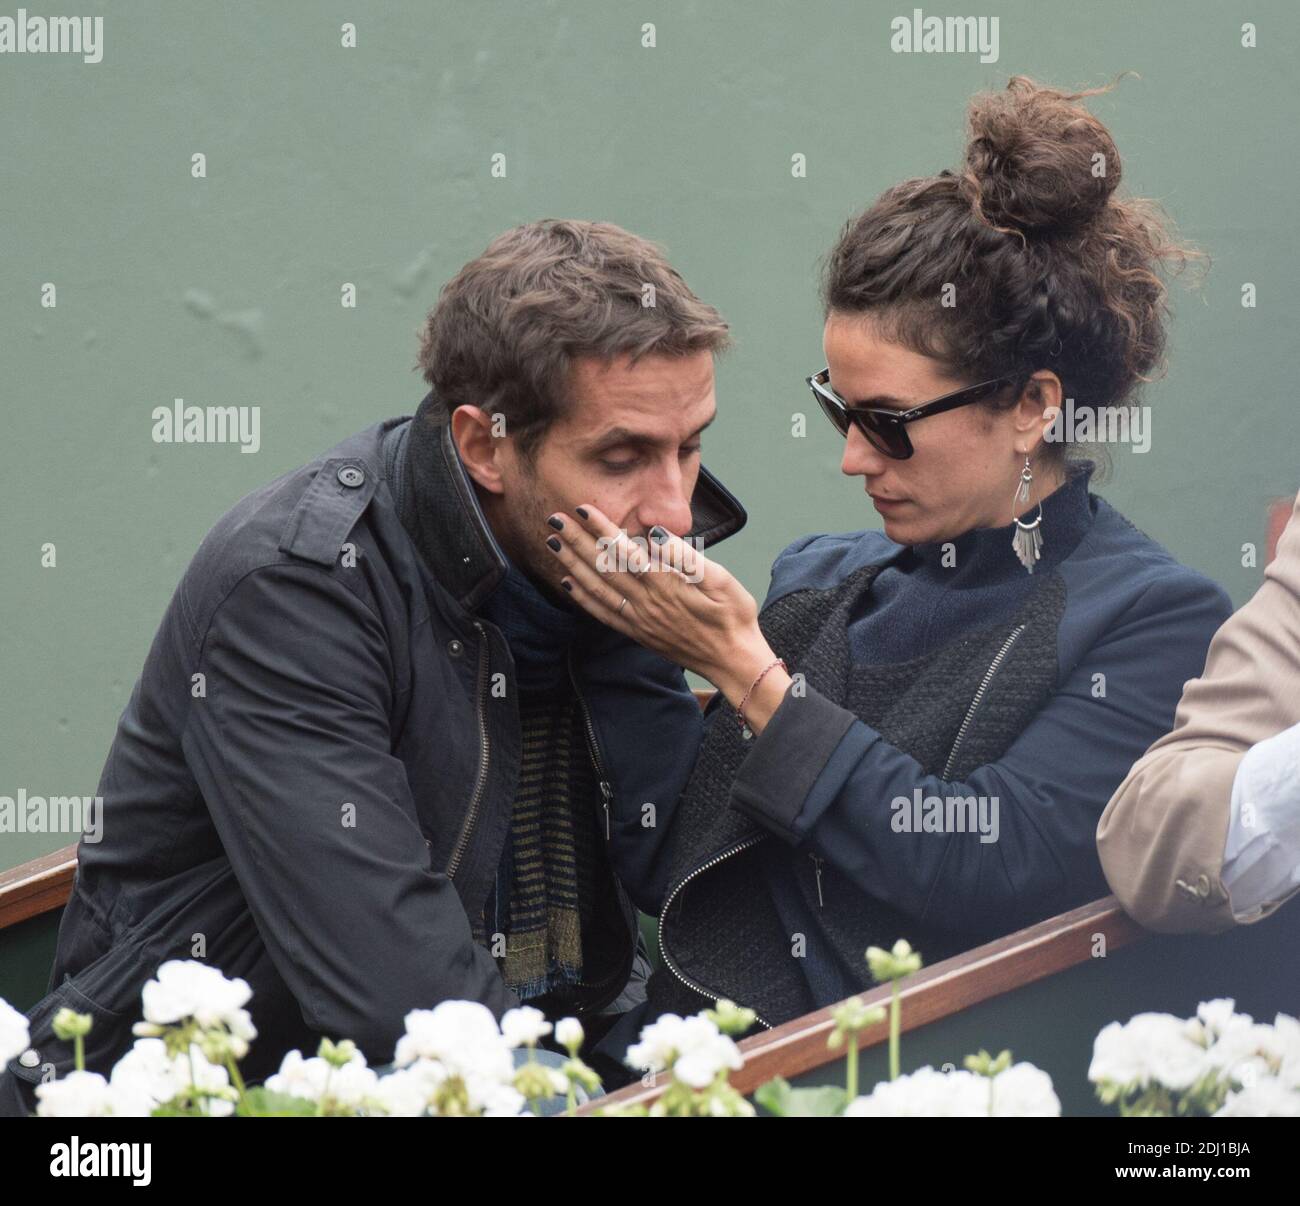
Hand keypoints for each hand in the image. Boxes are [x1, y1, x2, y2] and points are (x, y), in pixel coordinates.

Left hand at [543, 505, 789, 729]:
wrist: (733, 661)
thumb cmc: (733, 616)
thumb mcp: (721, 580)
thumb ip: (685, 557)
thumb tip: (655, 534)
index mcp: (666, 585)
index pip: (625, 551)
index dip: (602, 528)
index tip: (584, 508)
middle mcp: (646, 603)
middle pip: (603, 567)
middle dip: (577, 540)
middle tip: (555, 520)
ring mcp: (639, 620)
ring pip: (597, 588)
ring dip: (573, 564)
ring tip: (554, 544)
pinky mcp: (638, 634)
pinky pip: (604, 614)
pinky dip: (583, 598)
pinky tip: (569, 583)